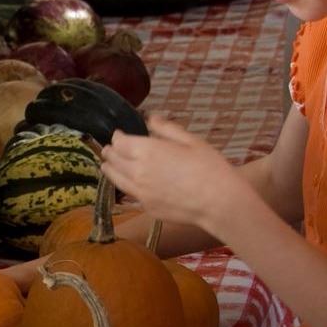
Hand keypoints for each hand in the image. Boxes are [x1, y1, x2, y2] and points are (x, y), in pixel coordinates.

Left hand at [99, 116, 246, 231]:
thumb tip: (150, 119)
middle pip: (113, 160)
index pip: (120, 142)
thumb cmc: (210, 168)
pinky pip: (130, 194)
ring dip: (110, 169)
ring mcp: (141, 193)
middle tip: (110, 149)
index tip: (118, 134)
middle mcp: (138, 172)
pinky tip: (129, 184)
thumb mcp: (191, 141)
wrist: (219, 203)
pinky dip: (126, 186)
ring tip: (107, 165)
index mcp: (148, 151)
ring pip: (116, 179)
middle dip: (110, 152)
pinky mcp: (147, 208)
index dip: (118, 136)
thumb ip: (166, 129)